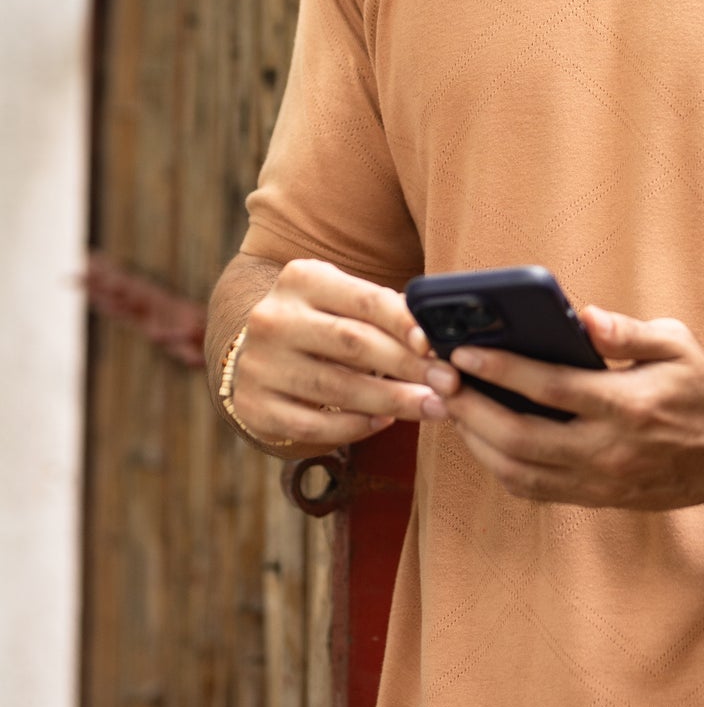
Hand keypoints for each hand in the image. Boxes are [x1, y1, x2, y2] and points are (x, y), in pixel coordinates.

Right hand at [230, 258, 449, 448]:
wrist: (252, 349)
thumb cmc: (320, 321)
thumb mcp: (343, 299)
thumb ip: (385, 309)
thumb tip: (440, 333)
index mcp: (302, 279)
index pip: (365, 300)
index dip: (405, 324)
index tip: (438, 347)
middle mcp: (274, 318)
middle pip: (354, 344)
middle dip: (408, 366)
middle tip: (449, 384)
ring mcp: (259, 364)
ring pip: (336, 388)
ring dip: (391, 401)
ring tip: (431, 408)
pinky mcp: (253, 406)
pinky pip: (312, 426)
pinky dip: (353, 427)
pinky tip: (383, 422)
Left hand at [424, 307, 703, 509]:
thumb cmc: (702, 389)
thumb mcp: (677, 345)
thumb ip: (628, 331)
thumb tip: (583, 317)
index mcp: (627, 406)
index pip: (550, 389)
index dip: (500, 370)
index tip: (462, 351)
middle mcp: (607, 451)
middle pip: (519, 437)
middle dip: (470, 409)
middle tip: (438, 380)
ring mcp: (599, 482)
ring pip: (518, 471)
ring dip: (476, 439)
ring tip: (450, 406)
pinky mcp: (596, 499)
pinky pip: (534, 489)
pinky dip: (499, 465)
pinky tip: (482, 436)